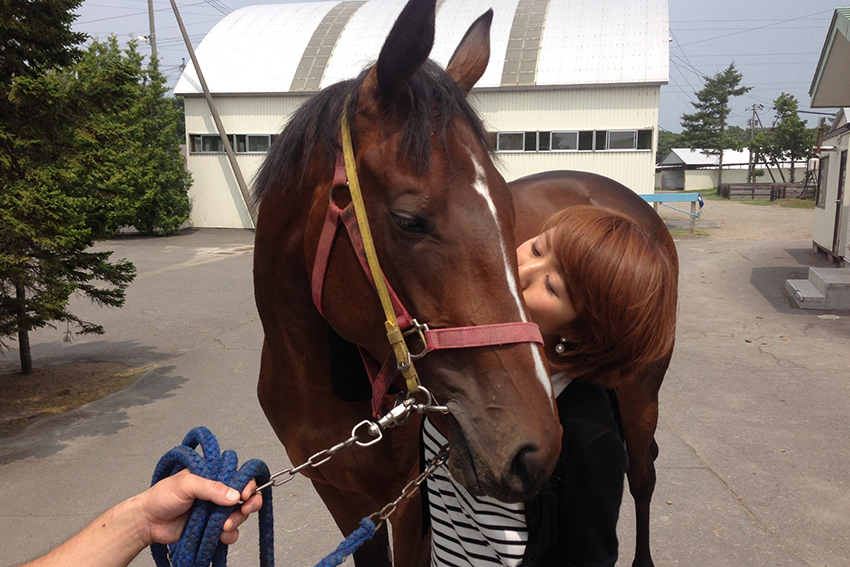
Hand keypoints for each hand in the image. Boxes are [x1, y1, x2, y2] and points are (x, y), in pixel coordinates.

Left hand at [132, 470, 263, 546]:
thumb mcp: (186, 484)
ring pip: (239, 515)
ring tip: (223, 526)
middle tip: (244, 510)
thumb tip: (235, 496)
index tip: (246, 494)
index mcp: (213, 476)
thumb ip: (211, 488)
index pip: (240, 476)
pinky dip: (229, 535)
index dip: (248, 484)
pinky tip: (221, 535)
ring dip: (236, 521)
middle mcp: (218, 492)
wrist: (148, 523)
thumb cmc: (162, 497)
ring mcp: (216, 510)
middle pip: (246, 496)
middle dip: (249, 504)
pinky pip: (230, 532)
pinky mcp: (212, 527)